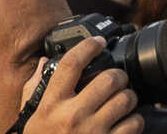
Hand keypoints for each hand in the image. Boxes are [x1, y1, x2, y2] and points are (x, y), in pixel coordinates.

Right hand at [18, 36, 142, 133]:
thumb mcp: (32, 119)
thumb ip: (36, 90)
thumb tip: (43, 63)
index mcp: (51, 106)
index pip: (71, 64)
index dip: (89, 46)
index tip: (99, 42)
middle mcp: (72, 116)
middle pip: (109, 78)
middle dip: (117, 76)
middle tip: (116, 80)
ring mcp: (93, 133)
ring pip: (126, 98)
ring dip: (128, 97)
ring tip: (122, 101)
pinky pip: (135, 123)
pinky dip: (134, 120)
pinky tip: (126, 122)